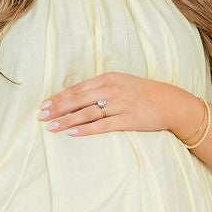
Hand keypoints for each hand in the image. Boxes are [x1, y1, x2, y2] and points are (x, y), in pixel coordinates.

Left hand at [37, 74, 193, 136]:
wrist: (171, 103)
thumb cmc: (144, 94)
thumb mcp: (122, 83)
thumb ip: (102, 88)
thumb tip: (78, 97)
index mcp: (109, 78)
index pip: (78, 88)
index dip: (60, 97)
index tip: (44, 104)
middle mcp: (113, 89)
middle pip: (78, 99)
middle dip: (58, 108)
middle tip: (41, 116)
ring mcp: (120, 104)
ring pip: (87, 113)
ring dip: (66, 120)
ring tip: (51, 127)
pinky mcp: (128, 120)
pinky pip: (103, 126)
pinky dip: (85, 129)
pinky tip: (72, 133)